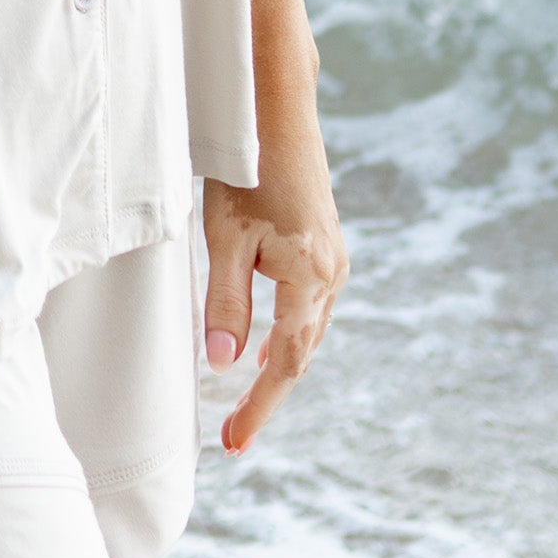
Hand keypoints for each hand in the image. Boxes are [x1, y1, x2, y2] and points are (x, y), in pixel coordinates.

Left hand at [201, 122, 345, 456]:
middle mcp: (332, 275)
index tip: (234, 444)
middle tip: (234, 437)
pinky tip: (267, 346)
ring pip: (308, 330)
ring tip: (248, 403)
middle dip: (268, 395)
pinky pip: (311, 307)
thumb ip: (225, 303)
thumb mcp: (225, 238)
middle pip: (301, 353)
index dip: (260, 408)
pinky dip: (289, 334)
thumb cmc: (246, 171)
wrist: (277, 112)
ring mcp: (334, 260)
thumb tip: (223, 366)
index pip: (285, 364)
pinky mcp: (325, 247)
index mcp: (310, 279)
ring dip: (280, 367)